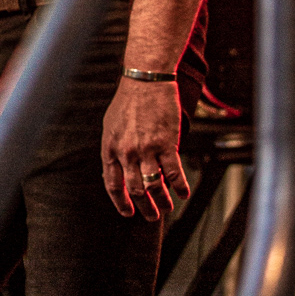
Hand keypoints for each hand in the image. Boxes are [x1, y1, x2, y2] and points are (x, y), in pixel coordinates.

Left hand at [100, 79, 189, 220]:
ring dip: (162, 202)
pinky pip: (174, 173)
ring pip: (154, 185)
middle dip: (144, 207)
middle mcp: (126, 152)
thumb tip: (117, 171)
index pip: (113, 184)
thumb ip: (114, 149)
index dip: (121, 202)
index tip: (128, 212)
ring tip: (167, 208)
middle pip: (135, 189)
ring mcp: (146, 148)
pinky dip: (180, 187)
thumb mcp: (111, 126)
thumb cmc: (128, 101)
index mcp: (110, 148)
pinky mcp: (166, 143)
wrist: (146, 79)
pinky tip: (183, 193)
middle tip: (151, 216)